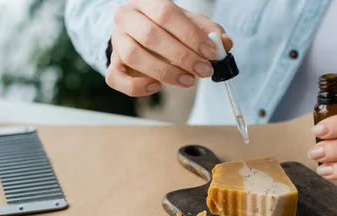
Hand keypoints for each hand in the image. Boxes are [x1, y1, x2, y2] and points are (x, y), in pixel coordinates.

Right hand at [107, 0, 231, 96]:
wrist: (139, 35)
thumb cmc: (167, 29)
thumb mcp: (189, 24)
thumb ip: (208, 32)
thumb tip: (224, 44)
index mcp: (147, 2)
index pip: (167, 13)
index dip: (191, 35)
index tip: (211, 53)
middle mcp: (127, 18)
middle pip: (151, 36)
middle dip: (182, 56)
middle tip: (204, 70)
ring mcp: (117, 41)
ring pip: (134, 56)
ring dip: (165, 72)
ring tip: (188, 80)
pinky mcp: (112, 64)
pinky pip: (116, 78)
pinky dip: (138, 87)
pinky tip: (157, 87)